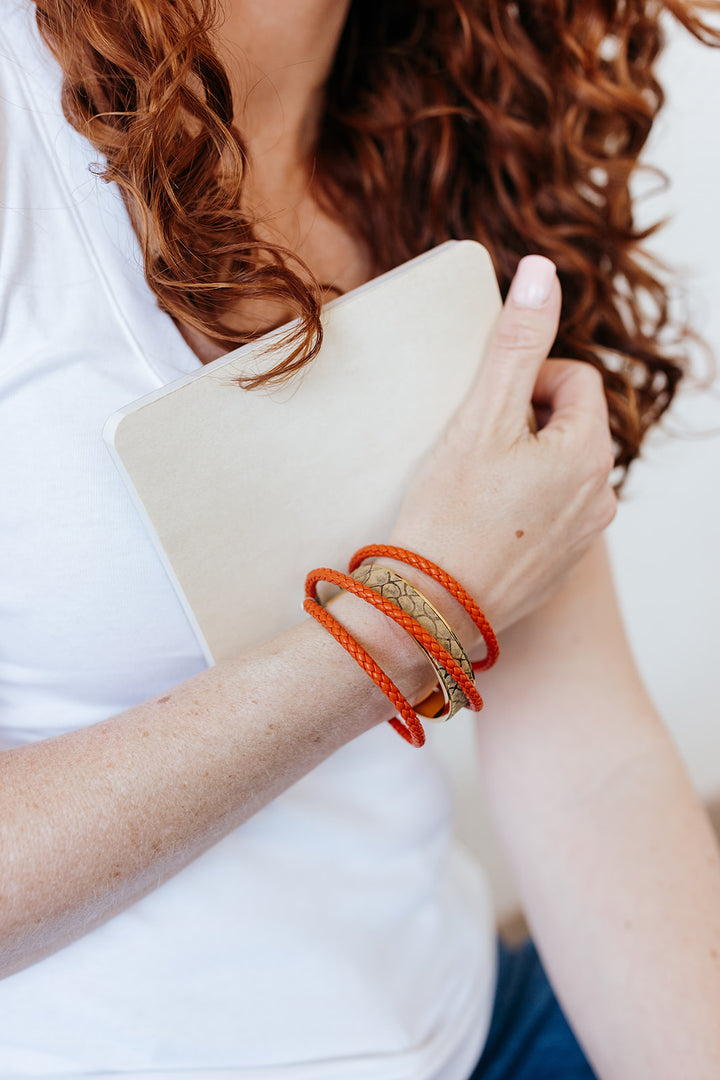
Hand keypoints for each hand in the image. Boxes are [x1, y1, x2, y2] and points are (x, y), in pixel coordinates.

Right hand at [387, 255, 616, 642]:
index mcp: (588, 453)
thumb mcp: (482, 417)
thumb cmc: (450, 514)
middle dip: (526, 423)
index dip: (529, 380)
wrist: (429, 610)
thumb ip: (516, 342)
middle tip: (473, 445)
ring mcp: (581, 538)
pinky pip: (548, 514)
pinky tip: (480, 521)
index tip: (487, 406)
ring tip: (473, 484)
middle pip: (569, 426)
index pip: (576, 380)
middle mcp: (599, 497)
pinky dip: (520, 506)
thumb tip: (542, 271)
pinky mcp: (558, 567)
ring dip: (523, 464)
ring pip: (558, 471)